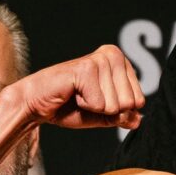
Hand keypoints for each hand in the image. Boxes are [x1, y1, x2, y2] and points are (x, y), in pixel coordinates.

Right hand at [17, 45, 144, 128]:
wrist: (36, 104)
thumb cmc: (68, 106)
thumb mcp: (103, 115)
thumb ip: (122, 116)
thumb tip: (139, 119)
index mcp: (121, 62)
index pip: (139, 101)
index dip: (116, 110)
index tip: (96, 100)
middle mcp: (113, 55)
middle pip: (129, 103)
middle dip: (107, 110)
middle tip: (86, 98)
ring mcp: (100, 60)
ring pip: (115, 105)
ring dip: (94, 107)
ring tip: (78, 94)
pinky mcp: (86, 68)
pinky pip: (100, 105)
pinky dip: (85, 106)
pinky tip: (72, 93)